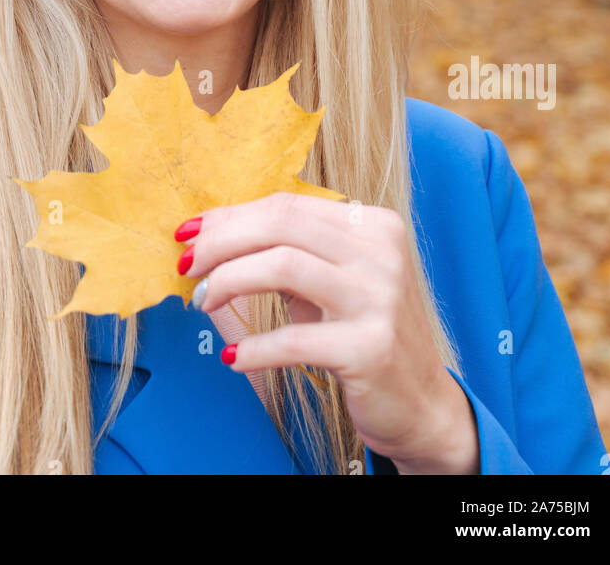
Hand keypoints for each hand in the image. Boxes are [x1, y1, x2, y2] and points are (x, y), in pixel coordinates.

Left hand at [175, 192, 479, 474]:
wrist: (422, 403)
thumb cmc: (362, 333)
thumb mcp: (330, 282)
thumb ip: (284, 253)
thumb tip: (208, 238)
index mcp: (373, 225)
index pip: (287, 205)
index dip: (231, 216)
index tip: (190, 233)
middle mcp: (381, 252)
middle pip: (280, 225)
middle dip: (221, 241)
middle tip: (187, 265)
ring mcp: (379, 298)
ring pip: (282, 265)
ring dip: (228, 281)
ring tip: (202, 302)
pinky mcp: (371, 348)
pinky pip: (294, 339)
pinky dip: (254, 347)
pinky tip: (233, 358)